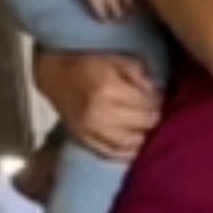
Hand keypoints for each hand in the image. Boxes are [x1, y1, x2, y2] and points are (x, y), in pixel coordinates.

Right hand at [31, 48, 161, 157]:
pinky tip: (134, 146)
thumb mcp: (116, 59)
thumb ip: (138, 74)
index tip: (157, 100)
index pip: (145, 103)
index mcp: (108, 88)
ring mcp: (90, 128)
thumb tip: (154, 93)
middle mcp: (99, 111)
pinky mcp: (83, 138)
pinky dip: (126, 153)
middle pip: (140, 123)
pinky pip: (110, 153)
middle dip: (152, 118)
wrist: (55, 75)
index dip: (156, 101)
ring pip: (127, 142)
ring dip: (142, 137)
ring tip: (144, 128)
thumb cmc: (89, 65)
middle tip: (154, 114)